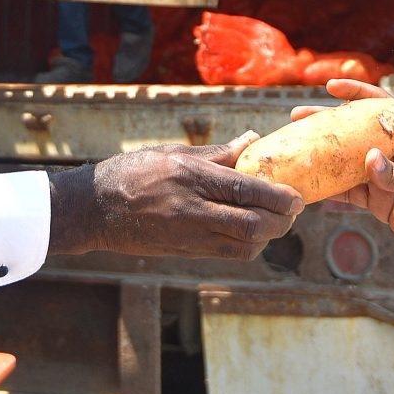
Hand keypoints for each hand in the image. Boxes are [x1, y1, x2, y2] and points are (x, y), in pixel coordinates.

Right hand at [49, 134, 302, 258]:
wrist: (96, 209)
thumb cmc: (134, 172)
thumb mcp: (175, 153)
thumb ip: (218, 152)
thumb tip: (254, 139)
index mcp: (191, 177)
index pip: (247, 190)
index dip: (279, 197)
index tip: (298, 196)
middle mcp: (192, 209)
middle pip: (252, 225)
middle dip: (281, 221)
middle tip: (292, 210)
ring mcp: (188, 235)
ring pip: (244, 246)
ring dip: (267, 237)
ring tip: (275, 220)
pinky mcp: (186, 252)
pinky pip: (228, 254)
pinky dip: (248, 245)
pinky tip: (250, 231)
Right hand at [297, 80, 393, 269]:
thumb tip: (368, 160)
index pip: (382, 108)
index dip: (357, 94)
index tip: (331, 87)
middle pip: (357, 134)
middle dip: (329, 125)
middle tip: (298, 119)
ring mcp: (386, 179)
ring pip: (349, 164)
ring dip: (325, 158)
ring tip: (297, 150)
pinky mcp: (381, 203)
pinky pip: (351, 194)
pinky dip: (332, 192)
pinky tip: (311, 189)